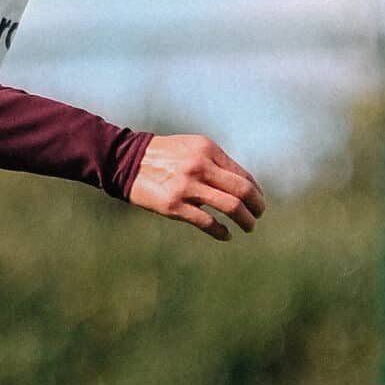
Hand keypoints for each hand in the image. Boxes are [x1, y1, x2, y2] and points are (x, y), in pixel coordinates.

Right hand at [126, 134, 266, 240]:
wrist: (127, 161)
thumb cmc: (164, 157)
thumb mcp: (192, 149)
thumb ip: (216, 163)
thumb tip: (243, 186)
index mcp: (208, 150)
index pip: (243, 175)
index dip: (256, 192)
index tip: (258, 202)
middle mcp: (200, 166)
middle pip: (242, 191)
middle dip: (256, 206)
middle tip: (258, 216)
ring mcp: (187, 187)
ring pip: (230, 207)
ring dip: (245, 220)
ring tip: (248, 227)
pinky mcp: (174, 206)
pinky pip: (207, 222)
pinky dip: (221, 231)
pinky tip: (226, 235)